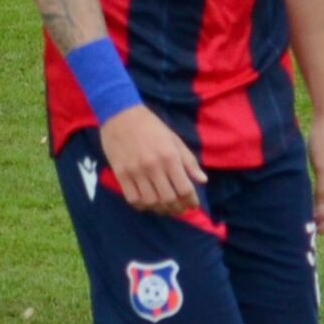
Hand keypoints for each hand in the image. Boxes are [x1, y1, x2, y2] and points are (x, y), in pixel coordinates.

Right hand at [99, 105, 205, 219]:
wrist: (120, 114)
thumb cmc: (151, 126)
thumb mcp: (174, 139)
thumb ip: (189, 161)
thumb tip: (203, 181)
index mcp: (170, 156)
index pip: (185, 188)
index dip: (191, 201)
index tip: (193, 204)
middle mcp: (153, 166)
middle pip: (169, 199)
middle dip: (177, 208)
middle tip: (179, 209)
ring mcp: (135, 171)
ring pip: (151, 202)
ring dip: (160, 209)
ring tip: (165, 208)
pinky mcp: (120, 174)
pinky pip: (132, 198)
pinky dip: (141, 206)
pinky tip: (146, 203)